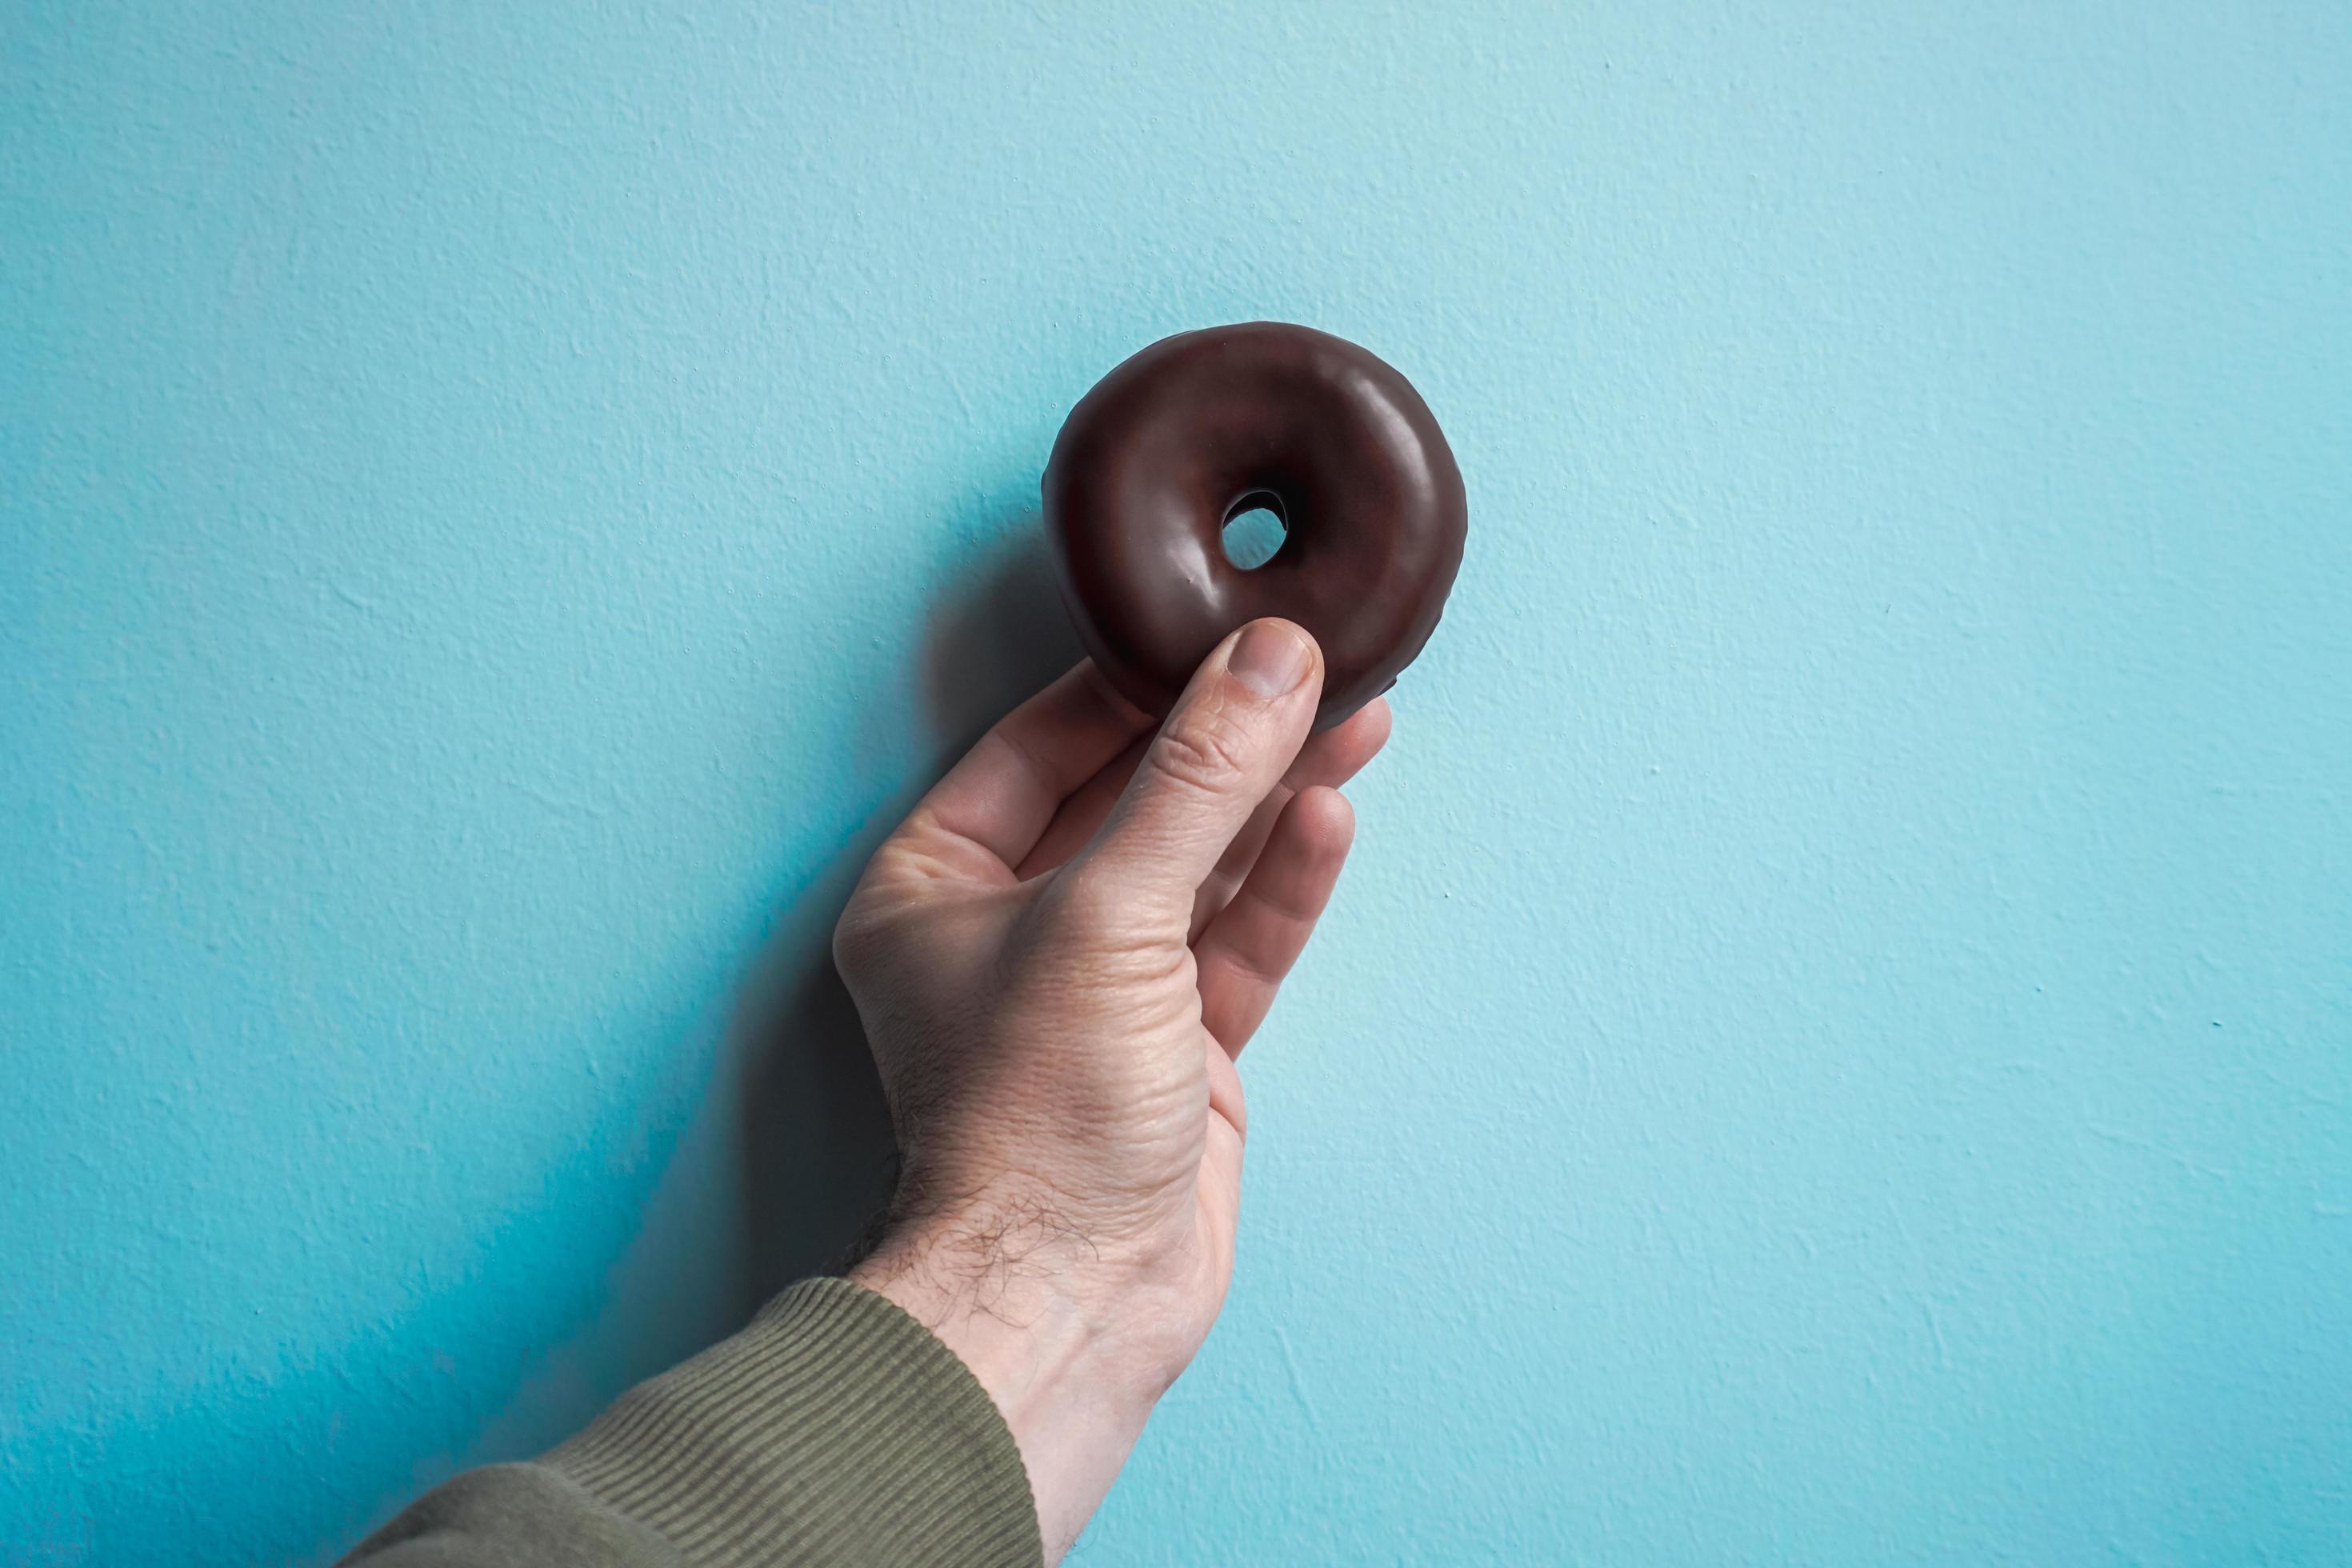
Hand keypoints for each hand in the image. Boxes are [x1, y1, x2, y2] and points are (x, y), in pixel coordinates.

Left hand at [837, 619, 1388, 1559]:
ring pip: (1198, 866)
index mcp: (932, 886)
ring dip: (1271, 797)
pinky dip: (1283, 881)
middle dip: (1223, 735)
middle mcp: (1010, 929)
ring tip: (1353, 712)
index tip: (1212, 627)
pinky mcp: (1178, 1046)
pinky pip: (1236, 939)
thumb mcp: (1109, 917)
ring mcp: (1102, 990)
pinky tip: (1329, 812)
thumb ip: (1193, 783)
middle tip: (1309, 663)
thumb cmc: (1032, 1116)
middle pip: (1131, 799)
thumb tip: (1269, 660)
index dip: (1129, 682)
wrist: (1071, 1296)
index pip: (1036, 746)